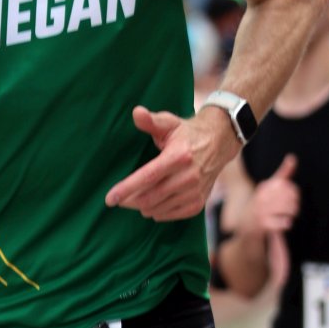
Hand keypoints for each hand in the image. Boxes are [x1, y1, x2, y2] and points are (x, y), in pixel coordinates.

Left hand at [105, 104, 230, 220]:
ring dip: (142, 207)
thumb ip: (151, 120)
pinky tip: (153, 203)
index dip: (126, 189)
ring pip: (158, 209)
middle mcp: (189, 176)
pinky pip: (170, 215)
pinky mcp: (198, 203)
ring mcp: (195, 192)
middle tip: (120, 198)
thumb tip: (136, 112)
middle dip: (129, 201)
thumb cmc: (186, 133)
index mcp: (178, 156)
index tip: (109, 199)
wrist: (219, 143)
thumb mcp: (169, 123)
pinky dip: (157, 212)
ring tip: (136, 199)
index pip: (147, 177)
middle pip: (150, 197)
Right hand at [244, 153, 298, 236]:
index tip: (292, 198)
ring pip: (289, 209)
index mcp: (265, 187)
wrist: (244, 227)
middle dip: (295, 204)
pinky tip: (283, 223)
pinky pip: (284, 222)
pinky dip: (287, 223)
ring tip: (289, 216)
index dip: (294, 192)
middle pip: (290, 197)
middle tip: (293, 209)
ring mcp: (262, 211)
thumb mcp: (269, 187)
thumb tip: (293, 157)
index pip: (287, 185)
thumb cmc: (261, 204)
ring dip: (292, 214)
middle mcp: (262, 197)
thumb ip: (283, 173)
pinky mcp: (263, 224)